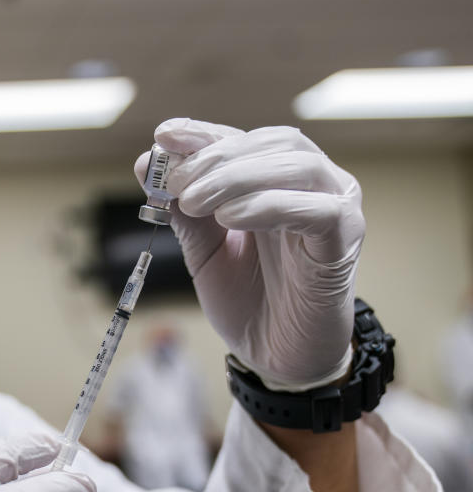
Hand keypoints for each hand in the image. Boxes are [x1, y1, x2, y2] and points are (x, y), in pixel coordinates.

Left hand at [135, 119, 364, 389]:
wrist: (276, 358)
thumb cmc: (246, 301)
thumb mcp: (203, 252)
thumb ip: (182, 211)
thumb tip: (145, 164)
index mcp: (276, 181)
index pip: (243, 140)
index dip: (204, 133)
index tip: (164, 135)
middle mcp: (312, 186)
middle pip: (273, 144)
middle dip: (217, 157)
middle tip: (176, 183)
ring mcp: (335, 209)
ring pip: (296, 167)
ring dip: (237, 177)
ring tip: (194, 202)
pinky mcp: (347, 240)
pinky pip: (317, 210)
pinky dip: (269, 206)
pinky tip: (230, 217)